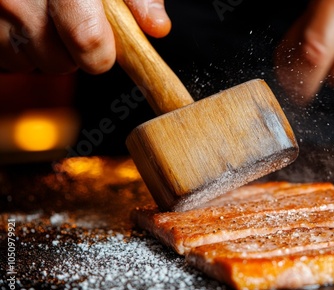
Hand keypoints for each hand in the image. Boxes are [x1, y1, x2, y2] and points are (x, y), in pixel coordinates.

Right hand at [0, 0, 169, 73]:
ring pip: (35, 64)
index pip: (87, 40)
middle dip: (75, 54)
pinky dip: (23, 48)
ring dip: (48, 51)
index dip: (101, 53)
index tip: (105, 47)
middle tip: (74, 24)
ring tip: (49, 19)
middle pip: (61, 62)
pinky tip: (28, 23)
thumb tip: (157, 27)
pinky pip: (11, 61)